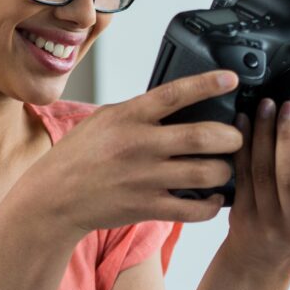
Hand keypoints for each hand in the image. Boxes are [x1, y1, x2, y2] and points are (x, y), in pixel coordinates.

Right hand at [14, 70, 245, 236]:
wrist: (53, 198)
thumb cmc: (79, 156)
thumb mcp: (104, 120)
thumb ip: (140, 111)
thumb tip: (178, 101)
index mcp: (129, 117)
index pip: (175, 94)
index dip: (207, 84)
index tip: (231, 79)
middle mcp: (139, 145)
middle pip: (203, 136)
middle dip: (231, 136)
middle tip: (236, 137)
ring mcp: (145, 179)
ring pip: (206, 174)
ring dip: (225, 171)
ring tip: (224, 168)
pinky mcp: (147, 207)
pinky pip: (194, 210)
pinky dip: (213, 205)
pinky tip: (214, 198)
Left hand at [224, 97, 289, 269]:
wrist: (261, 259)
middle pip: (288, 181)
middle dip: (288, 140)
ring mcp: (264, 218)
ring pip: (262, 172)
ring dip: (263, 134)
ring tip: (267, 106)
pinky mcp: (240, 210)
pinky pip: (241, 173)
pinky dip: (243, 144)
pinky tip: (243, 121)